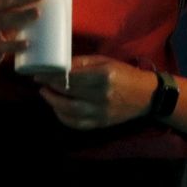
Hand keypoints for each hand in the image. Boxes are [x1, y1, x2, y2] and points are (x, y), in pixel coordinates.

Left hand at [35, 55, 151, 129]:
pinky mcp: (102, 124)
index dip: (51, 77)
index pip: (70, 78)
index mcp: (103, 76)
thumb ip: (82, 63)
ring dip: (54, 104)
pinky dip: (64, 118)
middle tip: (40, 83)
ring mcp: (101, 112)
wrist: (147, 96)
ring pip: (70, 112)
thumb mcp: (105, 61)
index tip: (39, 74)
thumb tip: (60, 65)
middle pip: (68, 94)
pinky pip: (77, 124)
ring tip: (46, 94)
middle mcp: (101, 95)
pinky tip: (58, 109)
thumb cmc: (125, 73)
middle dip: (50, 89)